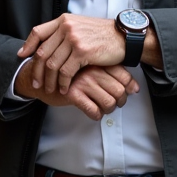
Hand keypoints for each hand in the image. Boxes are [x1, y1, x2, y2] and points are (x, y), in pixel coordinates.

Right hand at [16, 64, 138, 120]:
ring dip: (108, 110)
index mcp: (98, 61)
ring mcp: (83, 81)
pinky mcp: (73, 93)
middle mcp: (93, 69)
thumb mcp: (91, 67)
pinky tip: (92, 112)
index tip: (127, 93)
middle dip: (120, 102)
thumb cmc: (69, 73)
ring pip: (109, 102)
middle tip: (114, 104)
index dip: (129, 88)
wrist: (40, 75)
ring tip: (103, 108)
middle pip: (120, 91)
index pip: (125, 75)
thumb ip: (112, 73)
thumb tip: (136, 89)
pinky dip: (96, 115)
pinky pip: (93, 110)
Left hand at [17, 14, 125, 94]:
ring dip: (49, 80)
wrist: (125, 38)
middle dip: (37, 70)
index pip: (38, 32)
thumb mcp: (81, 26)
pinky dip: (63, 82)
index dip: (28, 45)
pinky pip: (65, 71)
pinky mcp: (82, 51)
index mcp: (63, 20)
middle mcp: (66, 27)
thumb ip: (64, 32)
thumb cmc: (104, 35)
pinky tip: (65, 89)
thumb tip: (48, 43)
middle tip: (36, 82)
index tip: (23, 56)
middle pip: (42, 52)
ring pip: (52, 64)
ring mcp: (73, 38)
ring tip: (49, 89)